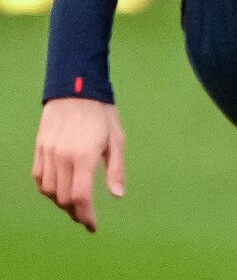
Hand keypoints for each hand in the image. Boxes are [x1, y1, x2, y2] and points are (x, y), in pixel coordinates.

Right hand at [34, 97, 125, 232]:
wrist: (76, 89)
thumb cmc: (101, 114)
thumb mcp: (117, 139)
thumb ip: (116, 169)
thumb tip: (118, 195)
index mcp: (83, 156)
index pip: (80, 197)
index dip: (86, 216)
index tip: (92, 226)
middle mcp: (62, 158)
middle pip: (63, 198)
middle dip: (75, 212)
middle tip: (86, 216)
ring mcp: (47, 153)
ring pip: (48, 191)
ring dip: (60, 202)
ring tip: (74, 204)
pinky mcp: (39, 149)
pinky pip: (39, 178)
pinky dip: (47, 189)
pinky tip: (58, 189)